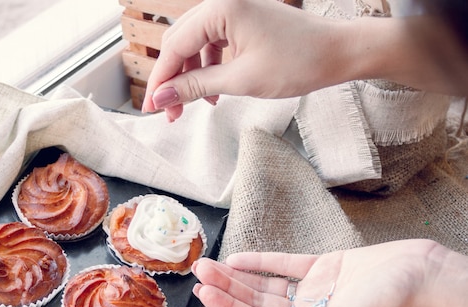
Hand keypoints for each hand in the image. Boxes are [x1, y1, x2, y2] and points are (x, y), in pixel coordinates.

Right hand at [141, 0, 350, 120]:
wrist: (338, 53)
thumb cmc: (299, 61)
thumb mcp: (240, 80)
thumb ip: (195, 86)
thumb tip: (162, 97)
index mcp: (221, 9)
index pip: (174, 47)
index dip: (160, 80)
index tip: (151, 108)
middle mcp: (222, 3)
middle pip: (180, 43)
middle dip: (172, 79)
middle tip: (169, 111)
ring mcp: (233, 10)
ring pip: (194, 45)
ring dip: (190, 76)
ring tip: (192, 105)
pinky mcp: (243, 21)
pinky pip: (212, 44)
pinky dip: (208, 68)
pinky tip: (214, 92)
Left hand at [192, 239, 452, 306]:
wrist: (417, 272)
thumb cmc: (384, 306)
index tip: (204, 294)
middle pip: (256, 303)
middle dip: (226, 289)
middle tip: (198, 272)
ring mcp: (313, 290)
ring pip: (264, 284)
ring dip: (237, 275)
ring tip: (209, 264)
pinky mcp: (321, 268)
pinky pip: (284, 265)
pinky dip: (261, 262)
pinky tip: (238, 259)